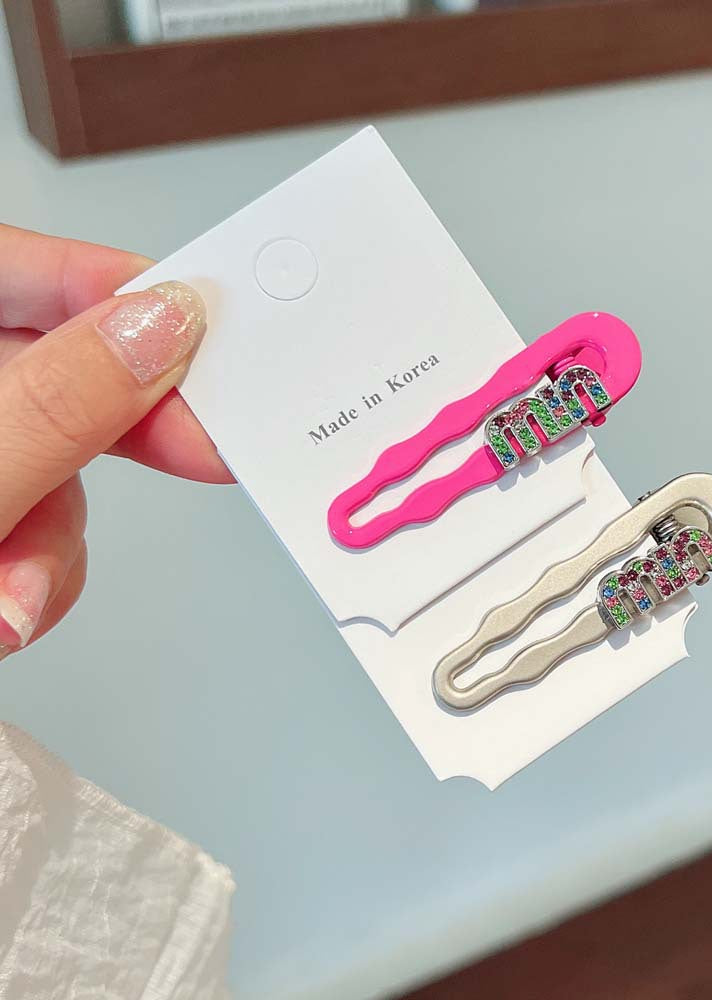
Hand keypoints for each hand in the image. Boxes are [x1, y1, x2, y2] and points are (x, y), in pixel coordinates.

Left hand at [0, 224, 231, 660]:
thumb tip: (155, 331)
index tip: (190, 322)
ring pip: (47, 463)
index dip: (100, 284)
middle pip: (42, 370)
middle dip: (103, 437)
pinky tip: (6, 612)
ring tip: (10, 605)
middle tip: (196, 450)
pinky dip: (33, 575)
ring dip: (50, 543)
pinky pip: (31, 525)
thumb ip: (50, 408)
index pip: (3, 269)